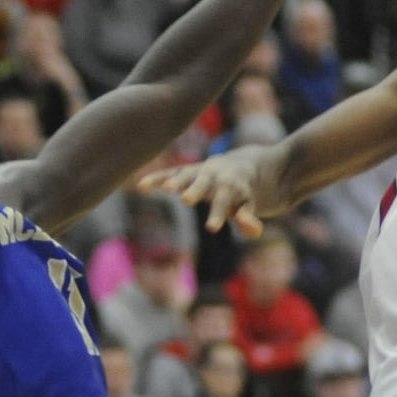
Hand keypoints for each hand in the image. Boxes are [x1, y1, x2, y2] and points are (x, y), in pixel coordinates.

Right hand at [139, 146, 273, 234]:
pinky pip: (170, 172)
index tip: (212, 228)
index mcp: (232, 184)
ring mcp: (199, 170)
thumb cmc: (243, 192)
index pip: (225, 200)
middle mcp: (215, 174)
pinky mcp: (185, 170)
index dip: (219, 213)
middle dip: (196, 190)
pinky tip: (141, 186)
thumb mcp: (250, 204)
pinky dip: (157, 178)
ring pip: (186, 174)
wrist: (240, 165)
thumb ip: (249, 217)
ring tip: (165, 188)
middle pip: (205, 181)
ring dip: (175, 180)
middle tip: (186, 200)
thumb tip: (255, 231)